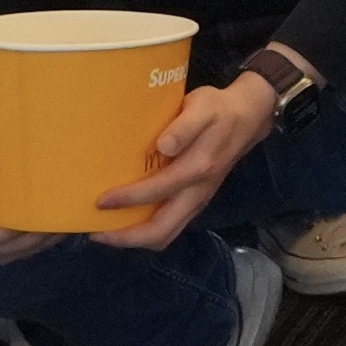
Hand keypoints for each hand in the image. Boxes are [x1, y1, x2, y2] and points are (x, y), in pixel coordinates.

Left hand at [97, 75, 279, 250]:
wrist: (248, 118)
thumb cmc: (218, 109)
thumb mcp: (202, 106)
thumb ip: (185, 127)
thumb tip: (164, 145)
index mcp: (198, 169)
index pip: (157, 191)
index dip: (128, 199)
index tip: (100, 201)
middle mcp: (198, 192)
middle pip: (162, 231)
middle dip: (127, 238)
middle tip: (97, 233)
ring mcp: (198, 200)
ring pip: (167, 234)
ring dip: (136, 239)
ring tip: (109, 232)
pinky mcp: (196, 201)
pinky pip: (170, 226)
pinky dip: (148, 230)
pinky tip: (129, 219)